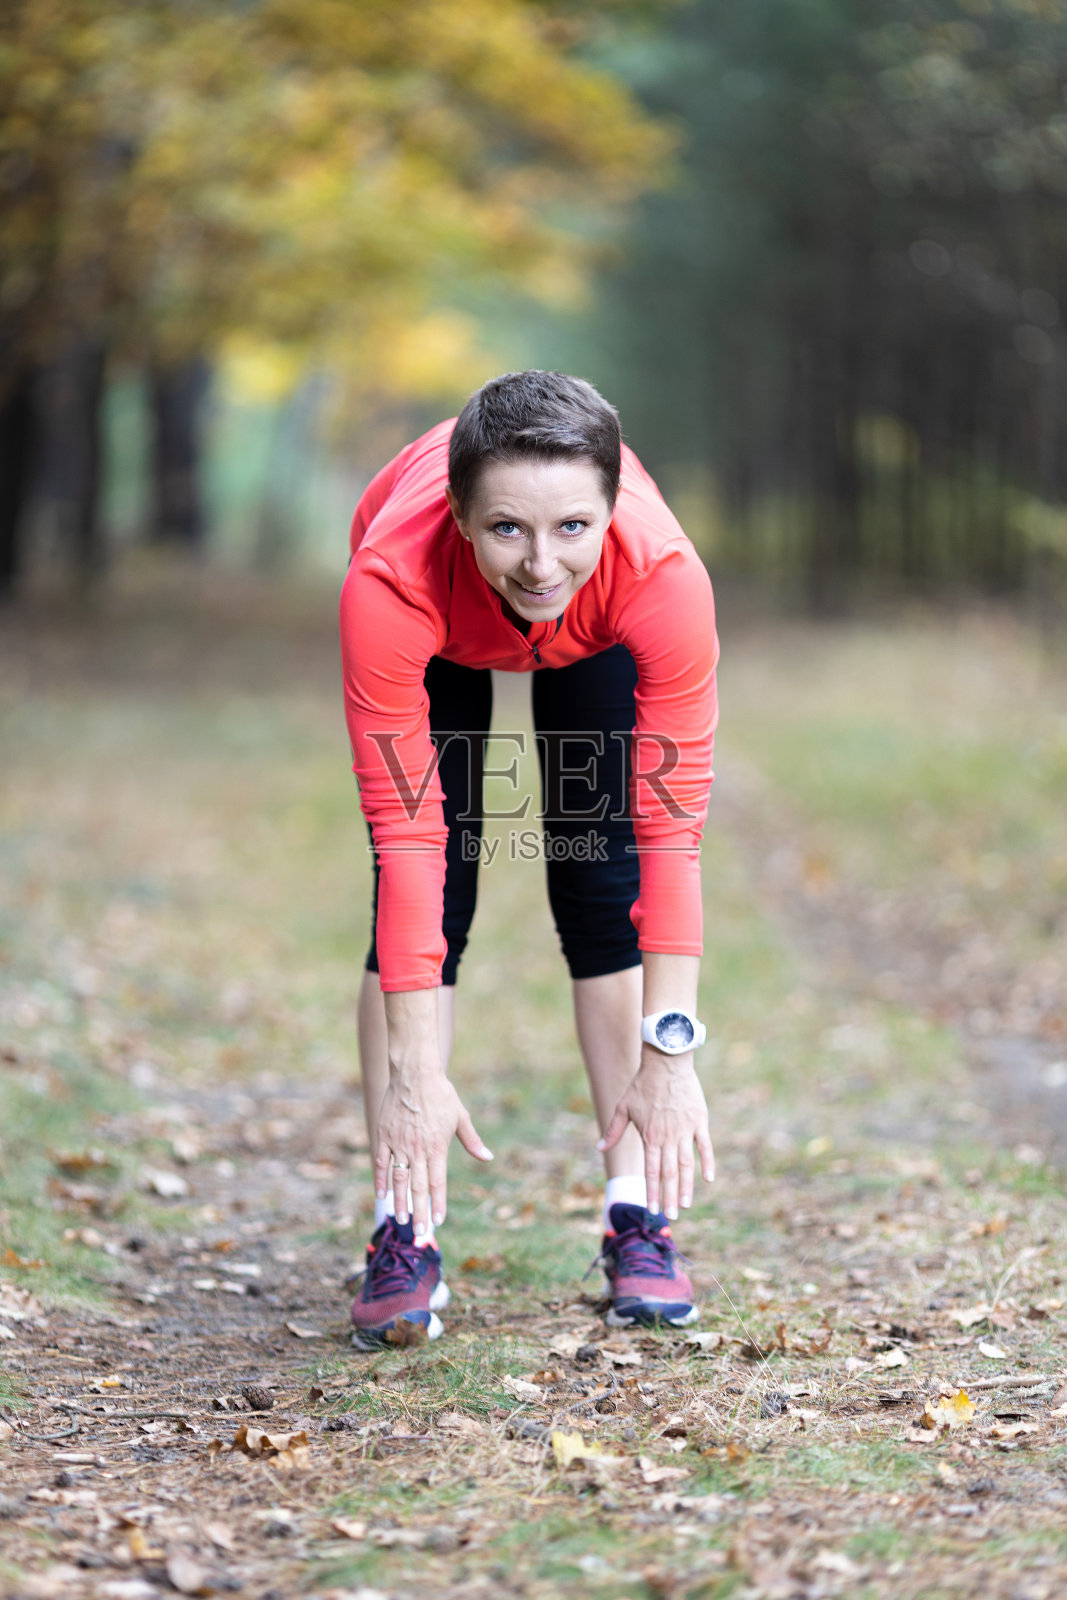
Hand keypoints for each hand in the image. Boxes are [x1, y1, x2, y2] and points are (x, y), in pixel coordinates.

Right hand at [374, 1069, 492, 1235]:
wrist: (415, 1073)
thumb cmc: (441, 1094)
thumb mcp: (460, 1117)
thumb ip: (472, 1141)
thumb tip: (488, 1157)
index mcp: (437, 1147)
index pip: (438, 1182)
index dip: (438, 1203)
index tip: (438, 1221)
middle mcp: (417, 1149)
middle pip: (417, 1186)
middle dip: (420, 1211)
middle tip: (420, 1232)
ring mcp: (398, 1143)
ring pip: (398, 1178)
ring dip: (400, 1201)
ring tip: (401, 1219)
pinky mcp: (384, 1135)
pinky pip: (381, 1162)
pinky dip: (380, 1179)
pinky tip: (381, 1195)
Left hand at [597, 1047, 714, 1218]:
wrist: (666, 1062)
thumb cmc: (642, 1084)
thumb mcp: (623, 1106)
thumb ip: (613, 1130)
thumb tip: (599, 1147)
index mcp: (650, 1136)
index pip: (651, 1172)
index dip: (652, 1192)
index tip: (654, 1210)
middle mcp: (668, 1137)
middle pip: (670, 1173)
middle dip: (670, 1197)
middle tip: (673, 1216)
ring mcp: (685, 1130)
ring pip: (687, 1164)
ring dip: (687, 1186)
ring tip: (687, 1204)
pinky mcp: (699, 1121)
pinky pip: (705, 1146)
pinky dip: (708, 1163)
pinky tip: (709, 1179)